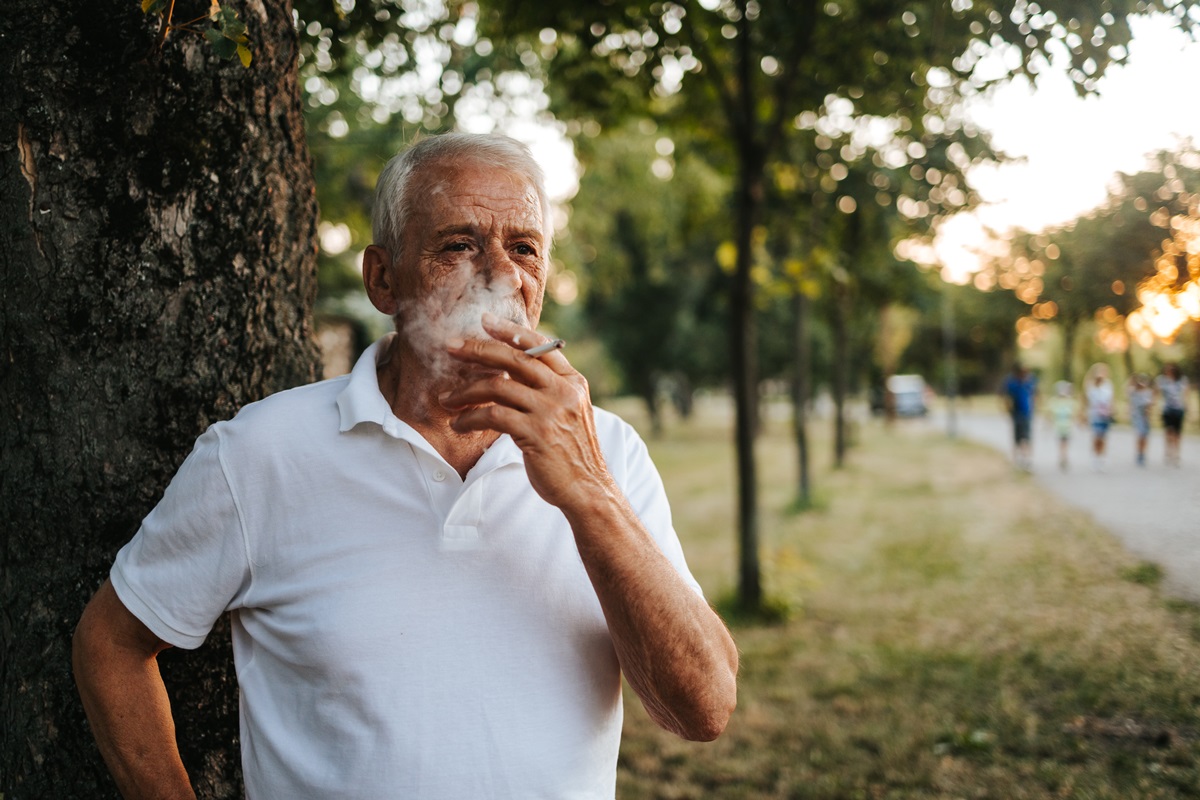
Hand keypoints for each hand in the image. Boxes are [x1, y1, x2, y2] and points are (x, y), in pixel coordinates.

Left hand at [440, 313, 608, 509]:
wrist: (588, 489)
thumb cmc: (571, 454)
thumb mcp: (569, 413)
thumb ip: (548, 391)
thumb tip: (511, 373)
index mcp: (573, 382)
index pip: (540, 346)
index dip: (510, 330)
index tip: (484, 321)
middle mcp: (564, 391)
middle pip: (514, 358)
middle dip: (478, 349)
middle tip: (451, 347)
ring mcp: (551, 411)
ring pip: (498, 386)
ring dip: (465, 392)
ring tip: (447, 400)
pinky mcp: (536, 433)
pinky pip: (493, 415)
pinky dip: (470, 418)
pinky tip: (459, 424)